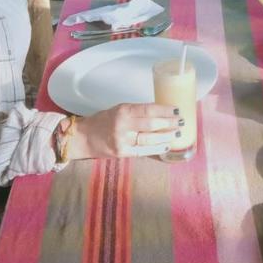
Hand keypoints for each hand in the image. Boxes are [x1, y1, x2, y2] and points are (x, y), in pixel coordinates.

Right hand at [64, 103, 182, 160]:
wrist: (81, 138)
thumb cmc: (101, 122)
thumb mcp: (118, 110)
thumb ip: (136, 112)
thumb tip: (159, 113)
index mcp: (123, 110)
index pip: (149, 109)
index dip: (165, 110)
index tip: (177, 109)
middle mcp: (123, 125)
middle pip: (152, 124)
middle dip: (169, 123)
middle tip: (181, 122)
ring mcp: (122, 140)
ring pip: (149, 139)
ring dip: (166, 136)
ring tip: (176, 134)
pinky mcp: (121, 153)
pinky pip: (142, 151)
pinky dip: (156, 148)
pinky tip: (165, 146)